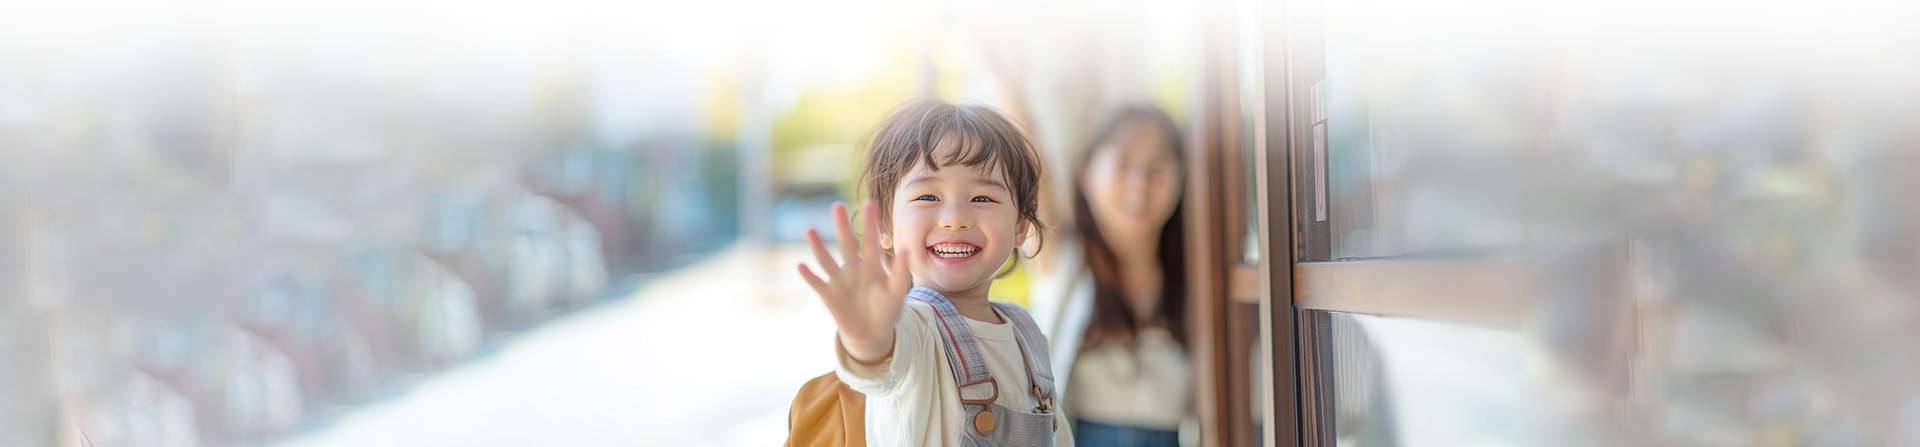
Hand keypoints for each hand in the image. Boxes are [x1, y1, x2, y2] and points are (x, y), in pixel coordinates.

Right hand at [799, 201, 912, 363]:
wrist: (872, 332)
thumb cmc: (887, 309)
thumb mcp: (896, 293)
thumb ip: (900, 272)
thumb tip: (907, 250)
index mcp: (872, 265)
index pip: (871, 241)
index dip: (870, 224)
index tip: (869, 203)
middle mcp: (854, 268)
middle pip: (847, 244)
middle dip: (842, 226)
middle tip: (837, 206)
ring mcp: (839, 280)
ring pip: (828, 260)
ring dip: (818, 246)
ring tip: (810, 230)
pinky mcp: (829, 295)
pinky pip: (817, 283)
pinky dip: (809, 276)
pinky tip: (801, 265)